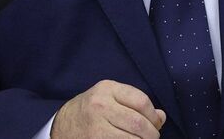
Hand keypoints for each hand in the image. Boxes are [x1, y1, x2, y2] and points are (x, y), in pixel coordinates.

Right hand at [51, 80, 166, 137]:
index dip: (153, 115)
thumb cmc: (91, 109)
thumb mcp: (110, 97)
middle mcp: (101, 106)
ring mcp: (96, 127)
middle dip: (151, 133)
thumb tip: (161, 117)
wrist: (62, 124)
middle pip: (138, 123)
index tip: (156, 123)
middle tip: (153, 137)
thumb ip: (135, 103)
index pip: (141, 101)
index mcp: (107, 89)